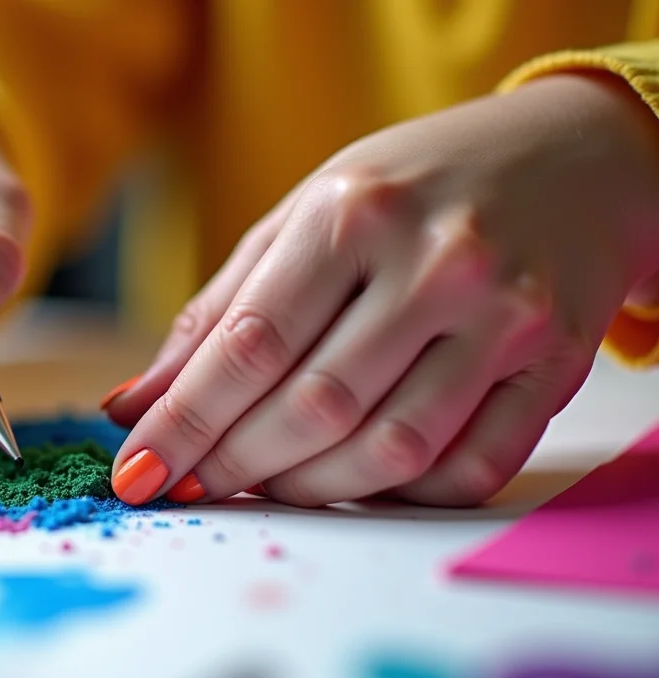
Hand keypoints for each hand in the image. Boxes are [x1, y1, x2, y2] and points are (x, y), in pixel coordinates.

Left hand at [104, 74, 658, 507]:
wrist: (571, 157)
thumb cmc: (412, 189)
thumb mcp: (303, 218)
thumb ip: (217, 312)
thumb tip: (132, 405)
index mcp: (354, 213)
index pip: (249, 344)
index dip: (184, 422)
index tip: (135, 471)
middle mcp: (437, 262)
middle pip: (313, 406)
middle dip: (234, 464)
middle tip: (190, 485)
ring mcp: (507, 317)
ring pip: (390, 450)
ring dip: (309, 487)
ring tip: (265, 483)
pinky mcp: (559, 366)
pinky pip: (470, 468)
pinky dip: (400, 493)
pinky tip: (357, 479)